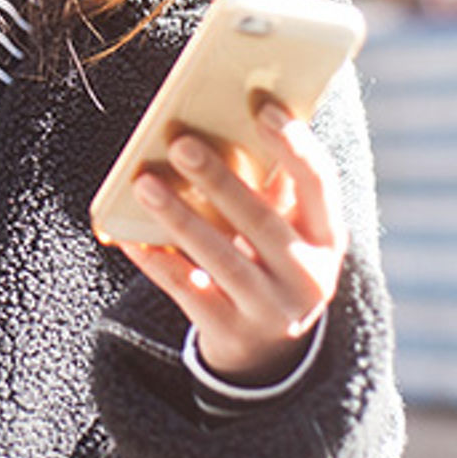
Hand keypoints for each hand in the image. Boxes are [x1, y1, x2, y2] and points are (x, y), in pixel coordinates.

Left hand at [116, 100, 346, 383]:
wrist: (267, 351)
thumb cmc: (269, 261)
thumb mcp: (286, 229)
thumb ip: (270, 184)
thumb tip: (233, 116)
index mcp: (328, 238)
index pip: (320, 184)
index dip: (295, 145)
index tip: (263, 106)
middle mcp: (309, 278)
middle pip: (262, 223)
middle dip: (221, 181)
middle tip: (181, 143)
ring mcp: (271, 312)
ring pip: (224, 261)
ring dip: (181, 219)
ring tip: (144, 183)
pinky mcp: (231, 333)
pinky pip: (188, 293)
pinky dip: (157, 262)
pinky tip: (129, 236)